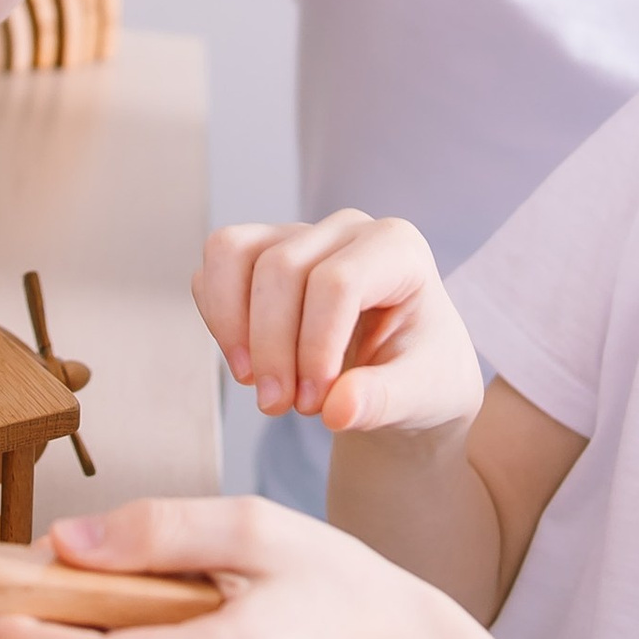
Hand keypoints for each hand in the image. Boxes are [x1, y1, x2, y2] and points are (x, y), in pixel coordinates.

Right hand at [194, 212, 481, 435]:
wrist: (406, 374)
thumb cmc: (422, 374)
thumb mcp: (422, 395)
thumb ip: (386, 401)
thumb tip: (338, 409)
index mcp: (398, 249)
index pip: (337, 282)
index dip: (315, 346)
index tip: (316, 403)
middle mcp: (347, 229)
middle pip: (281, 269)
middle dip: (272, 347)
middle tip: (282, 406)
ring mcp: (300, 234)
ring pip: (233, 252)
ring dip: (233, 326)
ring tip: (254, 383)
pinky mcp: (263, 252)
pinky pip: (217, 265)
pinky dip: (218, 318)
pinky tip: (246, 362)